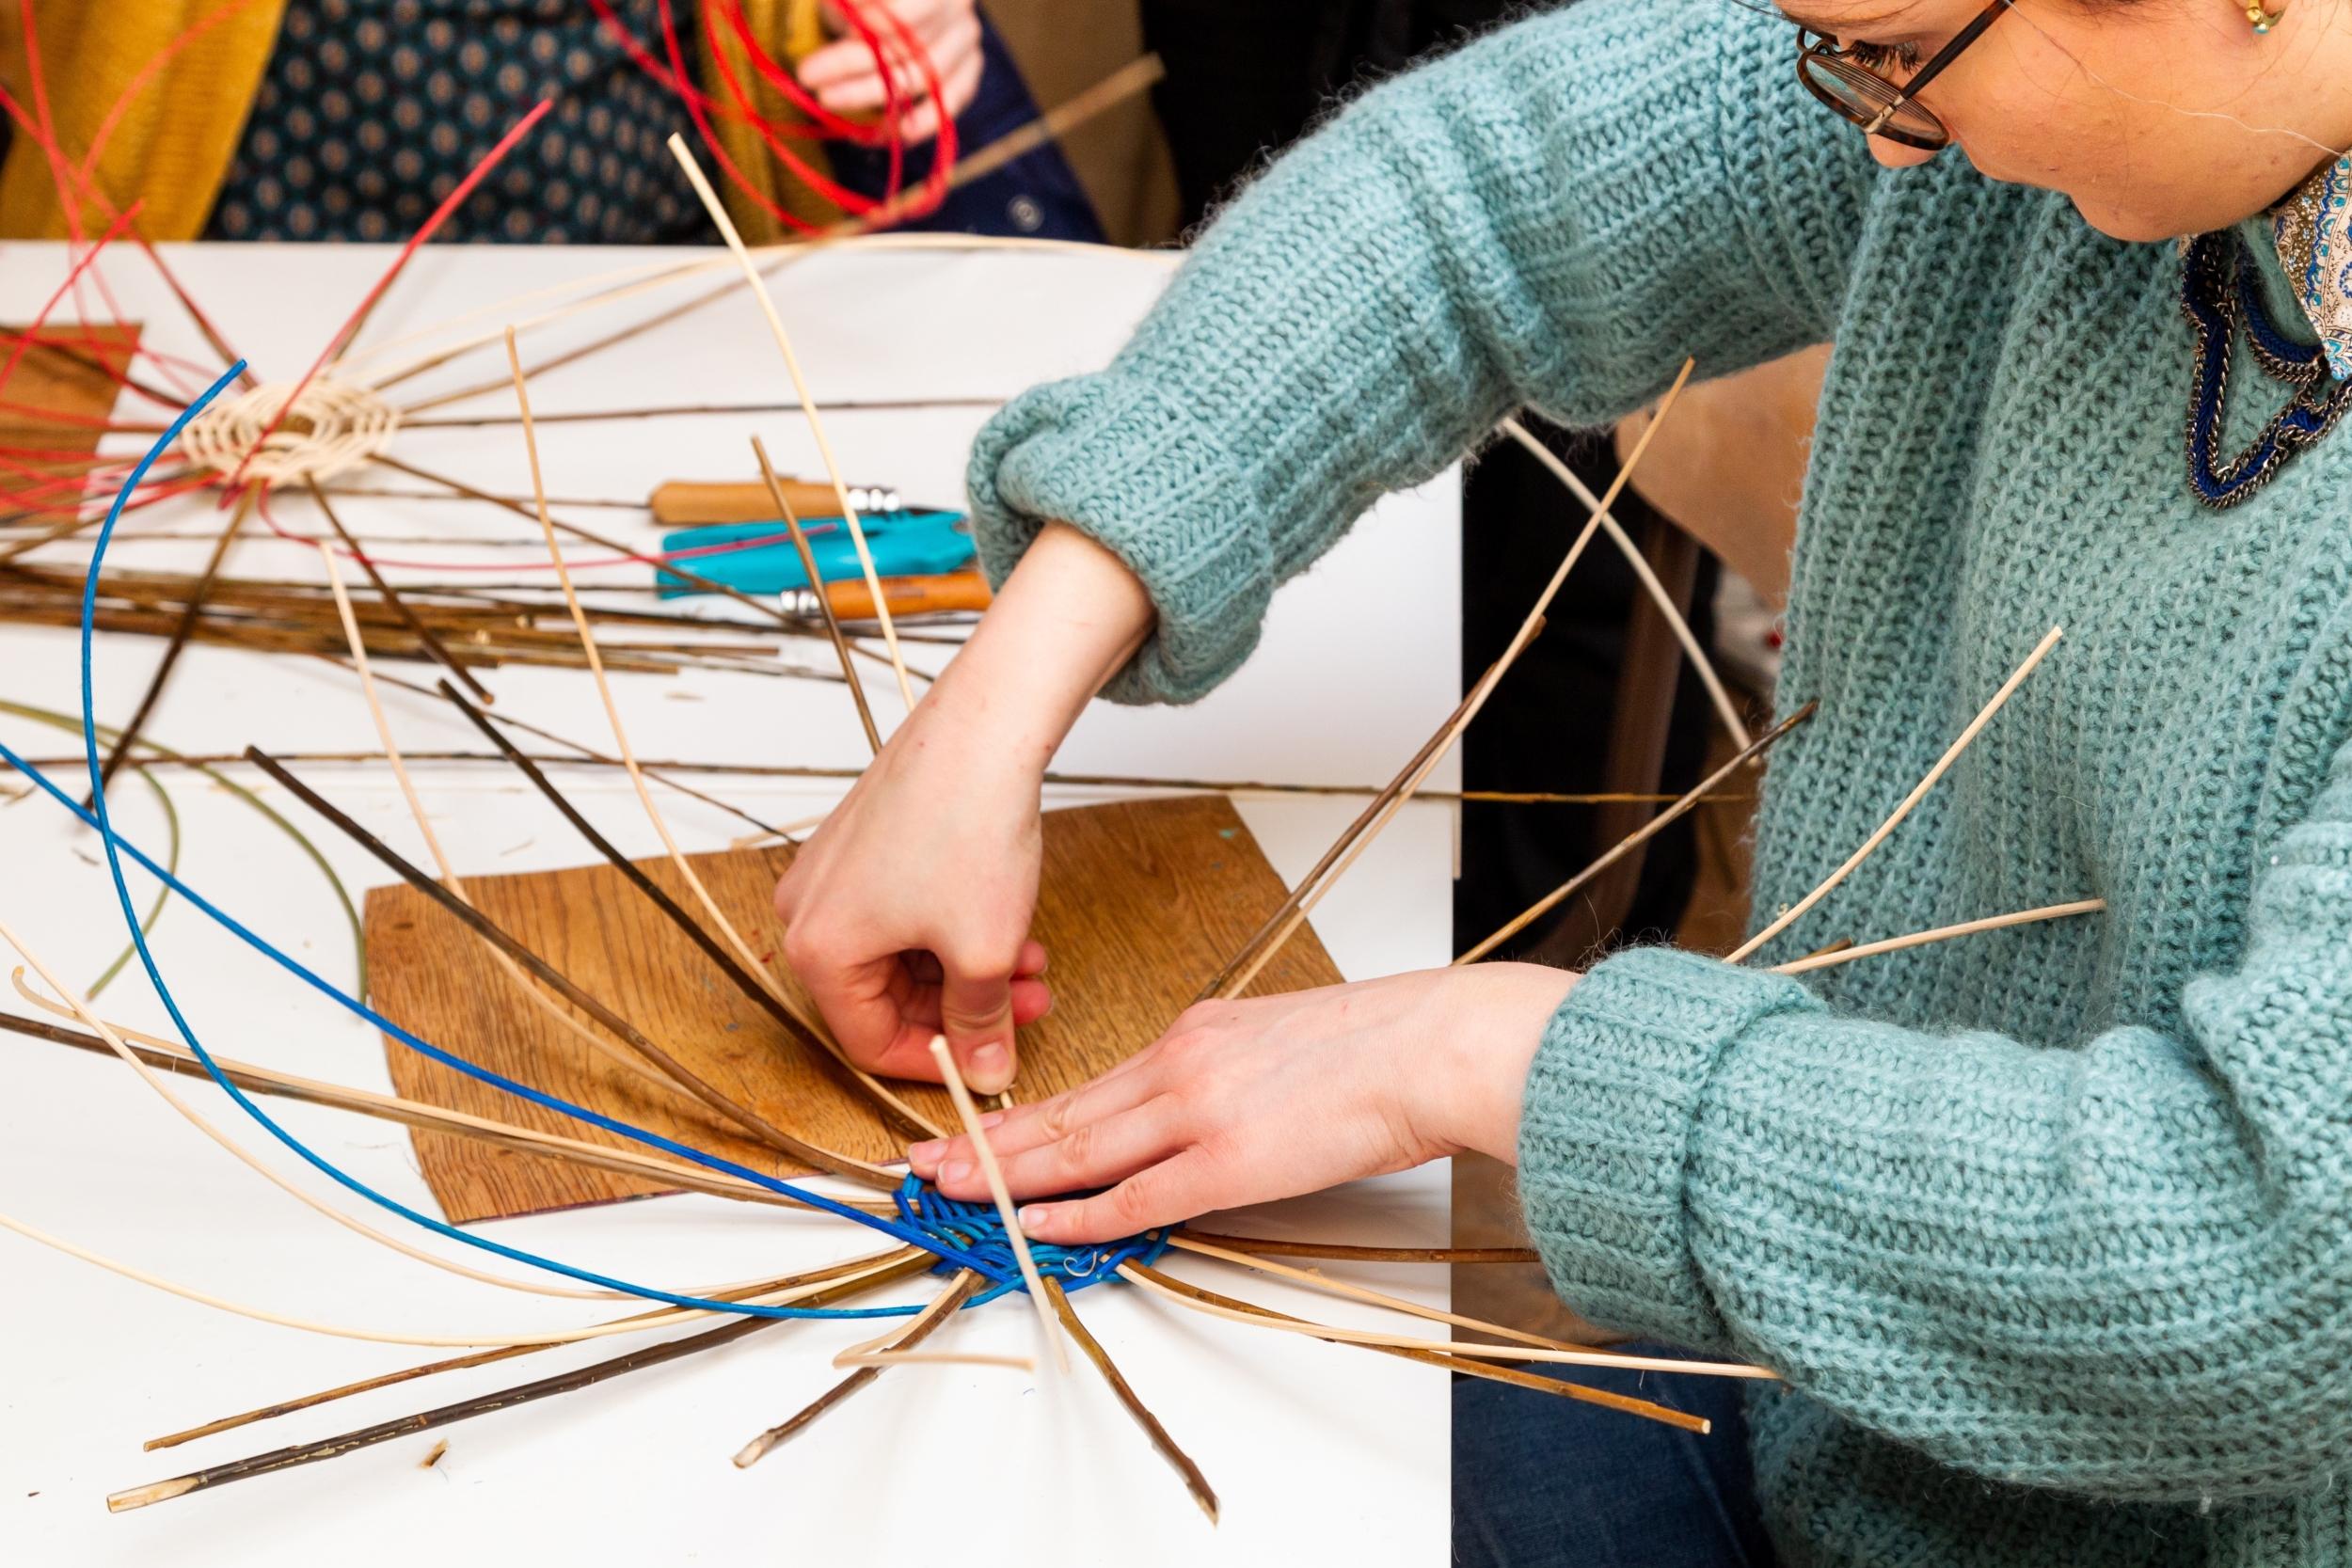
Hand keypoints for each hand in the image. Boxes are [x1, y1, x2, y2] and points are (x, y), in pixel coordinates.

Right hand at [775, 698, 1049, 1091]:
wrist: (983, 728)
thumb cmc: (968, 828)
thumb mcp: (984, 952)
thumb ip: (980, 1026)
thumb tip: (984, 1074)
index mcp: (817, 949)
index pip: (867, 1043)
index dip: (934, 1064)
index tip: (984, 1062)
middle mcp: (807, 910)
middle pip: (886, 997)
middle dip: (964, 1008)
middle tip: (1027, 1006)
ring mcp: (832, 872)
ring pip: (903, 954)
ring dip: (968, 968)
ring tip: (1030, 962)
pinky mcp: (863, 842)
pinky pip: (903, 911)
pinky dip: (953, 927)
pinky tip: (1009, 921)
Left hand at [801, 0, 984, 144]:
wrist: (901, 6)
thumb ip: (846, 3)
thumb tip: (836, 13)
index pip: (904, 11)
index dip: (869, 25)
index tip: (831, 30)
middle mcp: (959, 6)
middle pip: (908, 46)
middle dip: (851, 64)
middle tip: (808, 76)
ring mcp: (967, 41)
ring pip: (923, 79)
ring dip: (871, 96)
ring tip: (829, 101)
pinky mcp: (969, 71)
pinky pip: (948, 105)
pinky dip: (918, 123)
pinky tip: (882, 132)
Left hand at [907, 963, 1578, 1243]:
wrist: (1432, 1045)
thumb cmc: (1379, 1045)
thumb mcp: (1280, 1038)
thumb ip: (1227, 1071)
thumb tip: (1201, 1109)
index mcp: (1195, 1034)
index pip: (1091, 1087)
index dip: (1025, 1115)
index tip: (978, 1128)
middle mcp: (1181, 1065)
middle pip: (1063, 1115)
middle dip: (985, 1142)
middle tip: (923, 1161)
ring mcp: (1199, 1112)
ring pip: (1078, 1149)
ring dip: (1004, 1174)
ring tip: (947, 1190)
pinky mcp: (1229, 1162)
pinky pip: (1133, 1195)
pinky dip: (1075, 1212)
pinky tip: (1031, 1223)